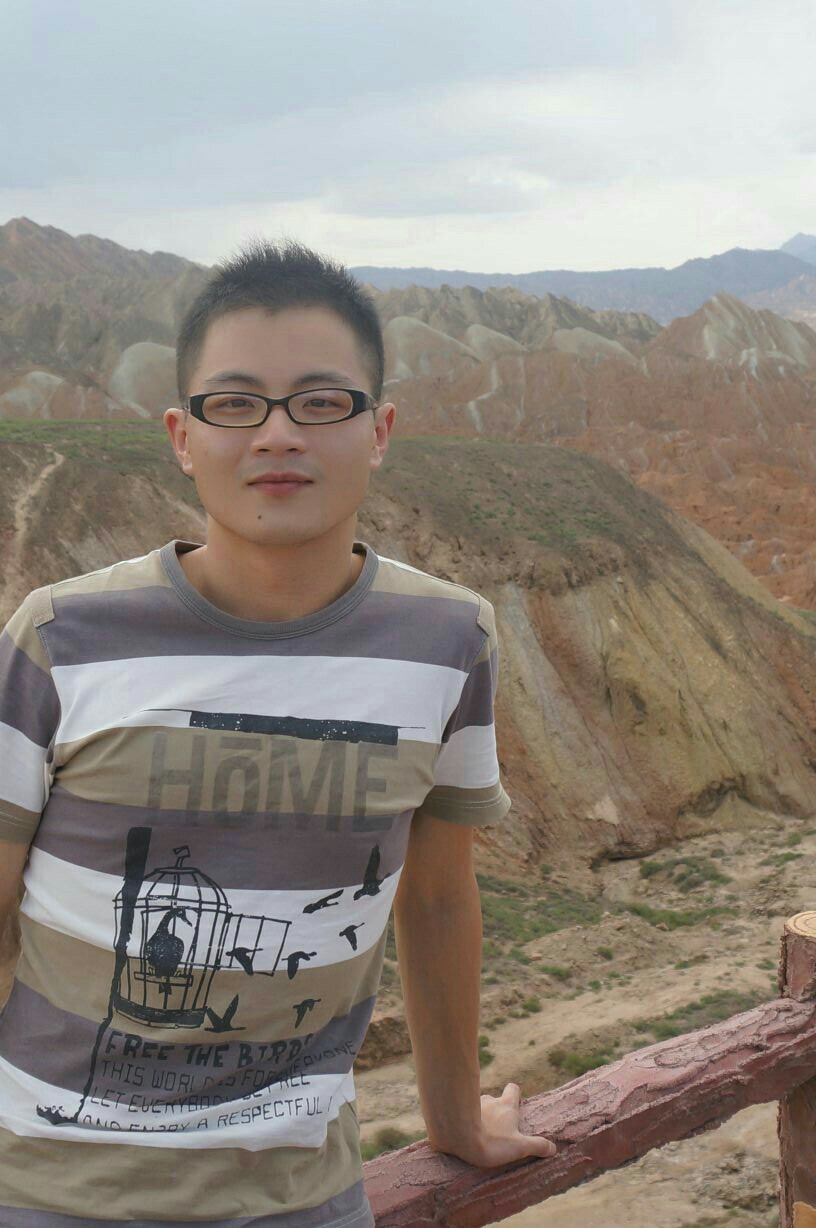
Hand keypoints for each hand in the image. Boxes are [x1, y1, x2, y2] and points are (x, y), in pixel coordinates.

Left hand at [432, 1082, 556, 1167]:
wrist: (456, 1135)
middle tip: (497, 1125)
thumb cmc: (491, 1141)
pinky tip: (460, 1133)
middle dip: (496, 1108)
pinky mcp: (455, 1110)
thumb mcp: (519, 1147)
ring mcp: (471, 1103)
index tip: (516, 1102)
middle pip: (495, 1098)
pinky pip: (461, 1112)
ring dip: (479, 1114)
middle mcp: (490, 1100)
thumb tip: (554, 1148)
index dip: (515, 1094)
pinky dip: (462, 1119)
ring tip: (477, 1131)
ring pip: (477, 1105)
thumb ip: (537, 1146)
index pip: (513, 1089)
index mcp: (506, 1106)